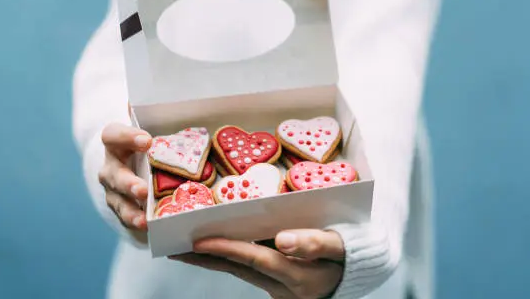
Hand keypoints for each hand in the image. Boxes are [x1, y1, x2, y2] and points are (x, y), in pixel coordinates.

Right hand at [99, 122, 151, 230]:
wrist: (134, 160)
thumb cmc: (148, 143)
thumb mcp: (152, 127)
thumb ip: (157, 114)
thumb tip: (172, 98)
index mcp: (116, 142)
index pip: (113, 135)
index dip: (127, 137)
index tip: (146, 141)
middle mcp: (111, 165)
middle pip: (113, 174)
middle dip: (128, 183)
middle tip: (142, 190)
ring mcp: (113, 189)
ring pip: (118, 200)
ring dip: (130, 210)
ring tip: (143, 219)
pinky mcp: (121, 206)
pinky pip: (126, 216)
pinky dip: (136, 222)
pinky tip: (148, 227)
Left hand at [171, 229, 344, 298]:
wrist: (355, 273)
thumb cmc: (348, 253)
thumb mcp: (339, 247)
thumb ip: (314, 243)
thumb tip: (282, 239)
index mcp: (296, 276)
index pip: (254, 259)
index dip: (227, 249)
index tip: (198, 241)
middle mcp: (282, 287)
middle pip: (238, 269)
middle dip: (205, 259)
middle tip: (174, 248)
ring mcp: (277, 289)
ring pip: (238, 271)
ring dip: (210, 261)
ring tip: (183, 249)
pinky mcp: (275, 285)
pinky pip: (246, 271)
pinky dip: (227, 260)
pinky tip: (211, 250)